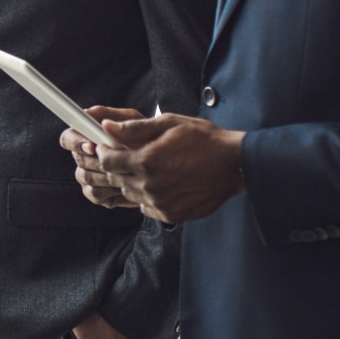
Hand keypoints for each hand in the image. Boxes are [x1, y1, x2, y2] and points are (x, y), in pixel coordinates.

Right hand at [61, 106, 144, 208]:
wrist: (165, 163)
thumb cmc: (149, 138)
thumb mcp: (137, 121)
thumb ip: (117, 118)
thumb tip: (97, 118)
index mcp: (88, 135)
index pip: (68, 137)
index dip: (76, 142)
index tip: (92, 146)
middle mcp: (84, 156)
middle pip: (78, 159)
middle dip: (98, 160)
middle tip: (118, 161)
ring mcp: (89, 175)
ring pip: (85, 177)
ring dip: (106, 174)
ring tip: (127, 171)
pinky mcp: (98, 193)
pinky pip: (94, 194)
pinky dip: (109, 190)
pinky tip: (124, 184)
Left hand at [92, 113, 246, 223]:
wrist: (234, 166)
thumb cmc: (204, 140)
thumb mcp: (169, 124)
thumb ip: (135, 128)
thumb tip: (106, 127)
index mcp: (146, 161)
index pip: (108, 162)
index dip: (104, 153)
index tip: (108, 148)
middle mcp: (150, 185)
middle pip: (117, 179)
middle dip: (118, 167)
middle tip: (130, 157)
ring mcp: (160, 202)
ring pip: (131, 194)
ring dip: (133, 182)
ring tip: (150, 169)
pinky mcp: (170, 214)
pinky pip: (146, 207)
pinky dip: (148, 197)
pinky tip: (161, 184)